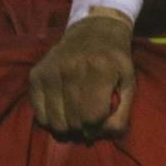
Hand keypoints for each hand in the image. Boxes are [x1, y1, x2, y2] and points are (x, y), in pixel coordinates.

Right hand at [29, 13, 135, 140]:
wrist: (94, 31)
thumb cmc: (115, 61)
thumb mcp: (129, 82)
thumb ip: (122, 111)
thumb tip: (108, 135)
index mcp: (99, 70)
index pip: (92, 116)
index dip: (97, 127)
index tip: (100, 123)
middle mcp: (72, 69)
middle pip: (72, 121)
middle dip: (82, 129)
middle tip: (88, 122)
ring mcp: (51, 72)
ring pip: (54, 121)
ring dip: (66, 128)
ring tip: (75, 118)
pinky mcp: (36, 75)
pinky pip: (39, 114)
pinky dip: (50, 120)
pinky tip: (61, 111)